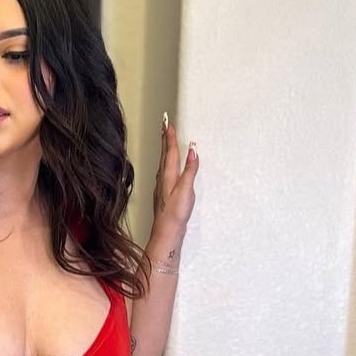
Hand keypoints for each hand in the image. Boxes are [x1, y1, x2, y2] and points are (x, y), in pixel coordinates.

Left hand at [151, 117, 198, 241]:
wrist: (166, 232)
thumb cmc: (175, 213)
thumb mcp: (186, 190)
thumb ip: (190, 170)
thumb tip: (193, 151)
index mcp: (168, 175)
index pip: (170, 151)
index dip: (170, 137)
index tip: (169, 123)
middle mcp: (163, 178)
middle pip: (164, 154)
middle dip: (165, 138)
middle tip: (164, 125)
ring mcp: (161, 186)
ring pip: (163, 162)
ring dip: (165, 149)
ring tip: (166, 140)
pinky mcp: (163, 193)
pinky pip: (164, 171)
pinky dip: (166, 162)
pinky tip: (167, 166)